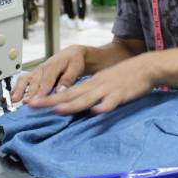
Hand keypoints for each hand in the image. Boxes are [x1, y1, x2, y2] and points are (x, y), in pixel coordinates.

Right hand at [10, 45, 85, 103]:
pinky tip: (13, 97)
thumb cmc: (74, 61)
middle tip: (27, 103)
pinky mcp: (34, 75)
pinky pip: (23, 80)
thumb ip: (68, 80)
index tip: (38, 100)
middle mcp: (42, 68)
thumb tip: (60, 91)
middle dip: (30, 93)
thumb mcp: (75, 68)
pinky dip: (16, 88)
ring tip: (14, 100)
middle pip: (34, 82)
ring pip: (25, 79)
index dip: (42, 91)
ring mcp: (37, 71)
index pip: (47, 80)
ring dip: (19, 90)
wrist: (72, 54)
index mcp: (53, 65)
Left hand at [27, 54, 155, 114]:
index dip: (48, 98)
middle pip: (70, 94)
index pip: (65, 92)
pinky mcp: (121, 94)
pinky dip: (103, 106)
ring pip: (87, 98)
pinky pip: (112, 101)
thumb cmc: (124, 77)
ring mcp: (108, 89)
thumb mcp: (103, 83)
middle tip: (32, 105)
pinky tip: (97, 110)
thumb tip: (74, 104)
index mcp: (90, 84)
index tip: (31, 104)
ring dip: (72, 104)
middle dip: (50, 101)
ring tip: (57, 109)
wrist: (146, 67)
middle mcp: (95, 86)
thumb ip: (89, 94)